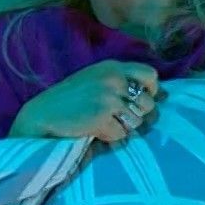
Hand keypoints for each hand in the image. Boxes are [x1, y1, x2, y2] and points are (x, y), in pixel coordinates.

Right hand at [10, 60, 162, 143]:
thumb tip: (162, 96)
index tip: (136, 102)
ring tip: (103, 124)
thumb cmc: (69, 102)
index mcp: (112, 67)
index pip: (150, 75)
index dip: (150, 92)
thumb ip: (122, 83)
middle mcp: (113, 78)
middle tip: (118, 119)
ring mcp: (108, 97)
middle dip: (138, 115)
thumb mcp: (95, 81)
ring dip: (124, 128)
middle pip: (148, 102)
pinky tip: (94, 131)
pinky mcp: (102, 116)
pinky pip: (121, 134)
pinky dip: (110, 137)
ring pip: (137, 120)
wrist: (42, 116)